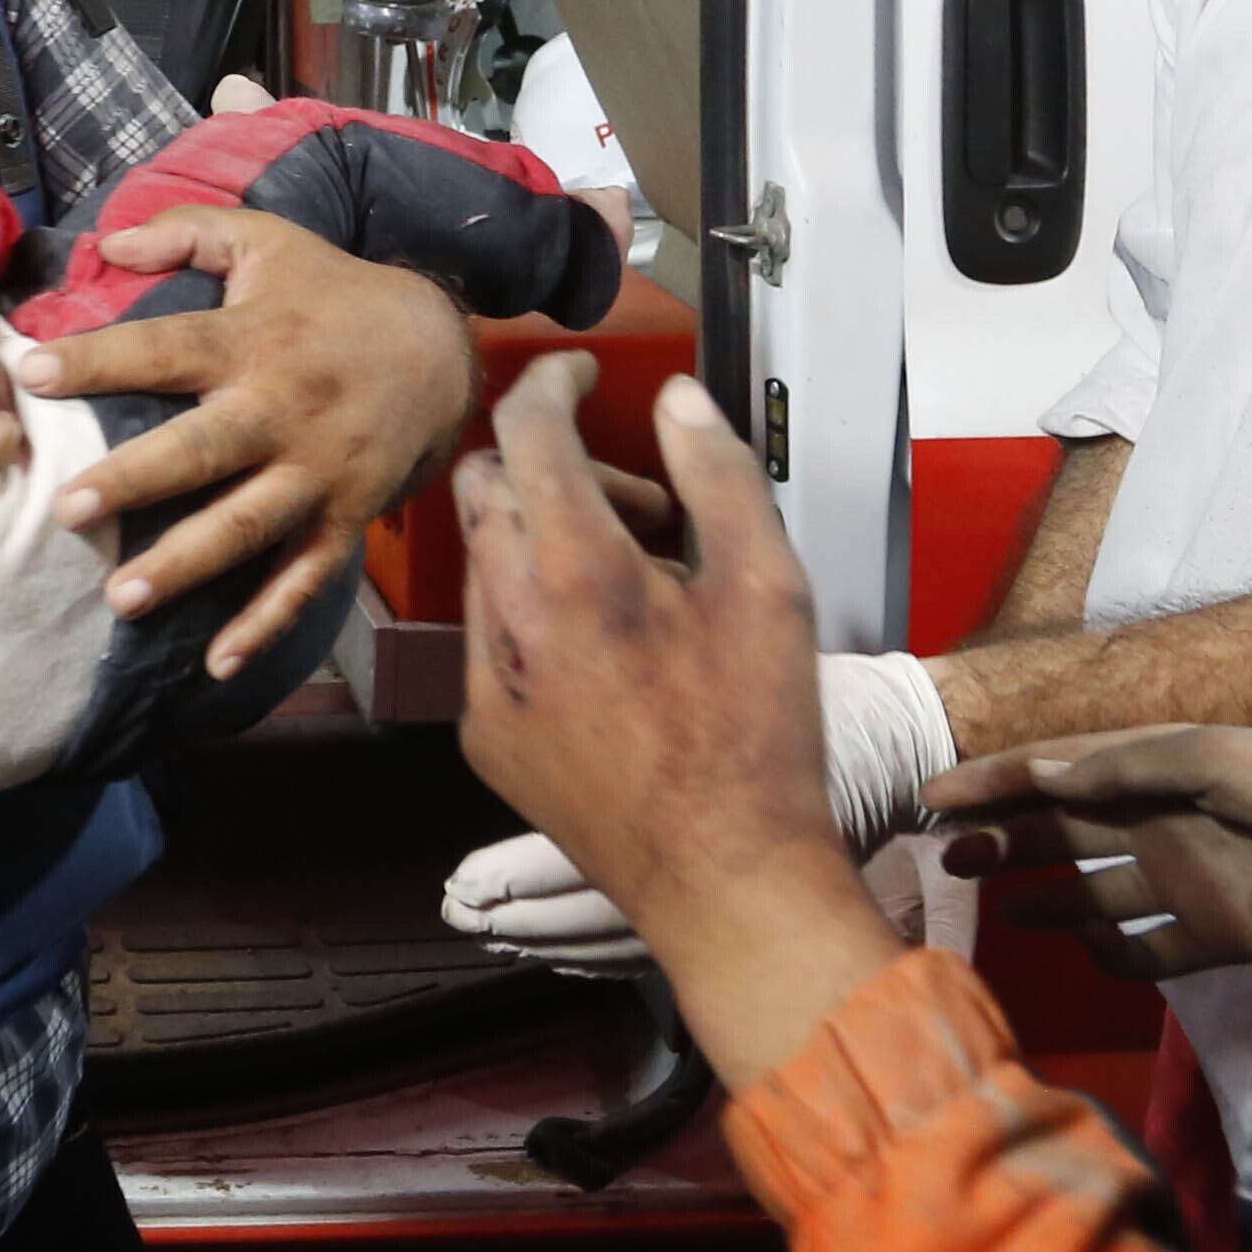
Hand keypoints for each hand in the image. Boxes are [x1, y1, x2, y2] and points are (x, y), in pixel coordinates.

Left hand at [17, 208, 474, 679]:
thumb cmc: (333, 295)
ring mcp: (317, 473)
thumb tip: (107, 244)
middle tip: (69, 509)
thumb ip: (188, 232)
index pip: (166, 348)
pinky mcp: (344, 519)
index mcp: (256, 340)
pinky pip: (303, 580)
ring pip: (246, 526)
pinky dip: (266, 626)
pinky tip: (219, 666)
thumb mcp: (269, 243)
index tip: (33, 371)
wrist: (442, 350)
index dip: (99, 358)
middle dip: (135, 480)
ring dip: (185, 564)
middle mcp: (284, 410)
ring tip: (121, 599)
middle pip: (203, 448)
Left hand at [451, 362, 902, 1089]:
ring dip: (546, 543)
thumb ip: (717, 474)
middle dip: (554, 467)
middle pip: (488, 486)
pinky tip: (611, 656)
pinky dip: (535, 614)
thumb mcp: (768, 586)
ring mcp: (482, 682)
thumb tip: (677, 399)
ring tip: (641, 585)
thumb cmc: (757, 739)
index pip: (527, 428)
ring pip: (486, 563)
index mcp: (576, 570)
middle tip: (640, 503)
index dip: (551, 381)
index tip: (580, 373)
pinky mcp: (484, 734)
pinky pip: (487, 638)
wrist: (723, 879)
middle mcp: (507, 619)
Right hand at [924, 725, 1251, 979]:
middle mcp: (1160, 822)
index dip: (995, 781)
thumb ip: (1124, 767)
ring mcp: (1186, 880)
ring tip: (994, 906)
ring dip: (1043, 898)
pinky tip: (1087, 950)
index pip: (1058, 771)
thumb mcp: (1211, 758)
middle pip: (1063, 833)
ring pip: (1092, 893)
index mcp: (1154, 769)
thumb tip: (1041, 775)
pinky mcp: (1216, 935)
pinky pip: (1147, 951)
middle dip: (1005, 840)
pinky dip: (1114, 955)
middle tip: (948, 856)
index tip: (934, 798)